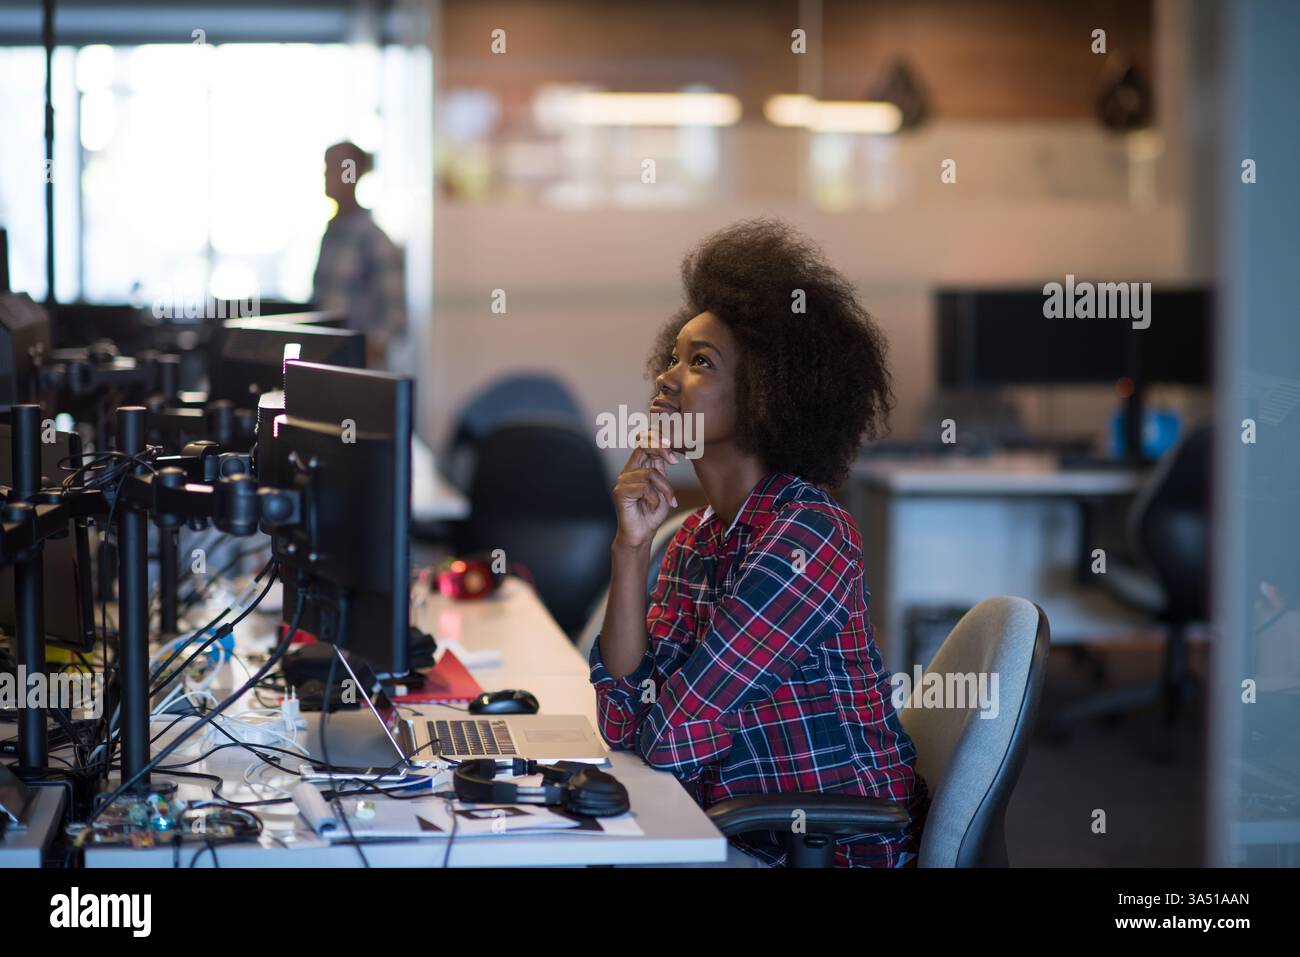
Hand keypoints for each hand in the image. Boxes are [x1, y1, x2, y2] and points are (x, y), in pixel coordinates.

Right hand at [612, 431, 677, 550]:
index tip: (673, 447)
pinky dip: (655, 499)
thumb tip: (668, 451)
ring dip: (665, 489)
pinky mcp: (620, 493)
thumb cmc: (652, 512)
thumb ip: (661, 470)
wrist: (641, 534)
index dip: (657, 439)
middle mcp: (628, 471)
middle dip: (661, 449)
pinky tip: (653, 507)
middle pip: (642, 447)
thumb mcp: (662, 488)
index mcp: (638, 467)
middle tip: (675, 461)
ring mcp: (622, 481)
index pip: (643, 442)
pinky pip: (644, 489)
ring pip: (650, 474)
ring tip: (669, 501)